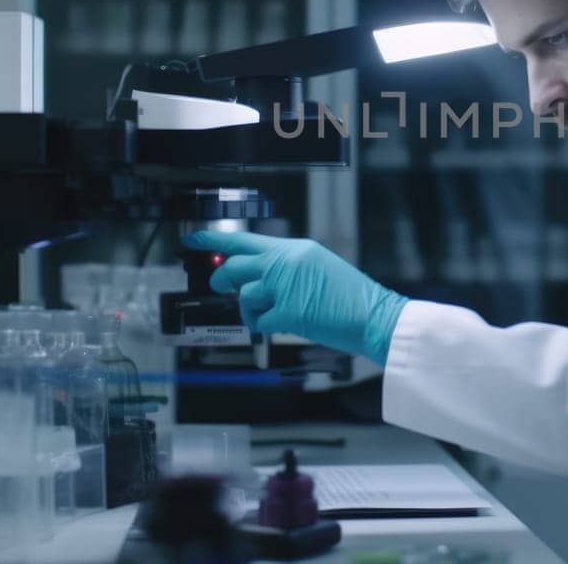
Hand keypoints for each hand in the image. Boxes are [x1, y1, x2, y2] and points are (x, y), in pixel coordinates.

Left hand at [181, 231, 407, 365]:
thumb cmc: (351, 297)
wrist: (374, 315)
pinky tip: (281, 325)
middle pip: (235, 266)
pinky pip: (259, 321)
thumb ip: (288, 266)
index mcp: (295, 248)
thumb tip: (256, 277)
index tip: (194, 240)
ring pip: (244, 296)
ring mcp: (286, 287)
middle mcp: (287, 262)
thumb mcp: (319, 267)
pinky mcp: (288, 312)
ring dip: (249, 309)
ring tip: (266, 314)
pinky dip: (265, 327)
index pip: (245, 241)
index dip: (214, 241)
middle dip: (221, 278)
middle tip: (219, 285)